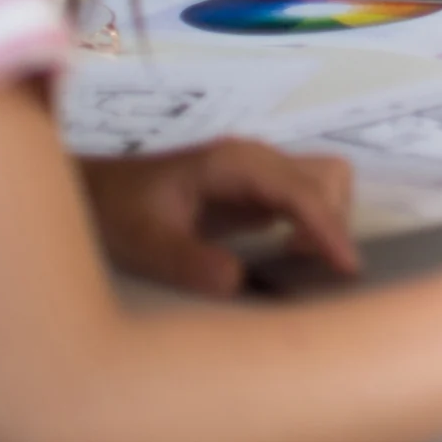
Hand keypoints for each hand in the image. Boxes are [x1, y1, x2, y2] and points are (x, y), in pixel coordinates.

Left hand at [80, 138, 356, 295]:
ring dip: (327, 219)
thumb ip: (186, 260)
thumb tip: (240, 282)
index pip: (301, 190)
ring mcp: (262, 170)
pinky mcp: (260, 186)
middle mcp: (258, 158)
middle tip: (311, 269)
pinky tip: (290, 251)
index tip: (346, 267)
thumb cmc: (118, 210)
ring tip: (299, 259)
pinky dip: (315, 222)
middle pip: (327, 178)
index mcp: (235, 163)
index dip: (327, 228)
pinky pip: (307, 196)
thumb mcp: (141, 241)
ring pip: (325, 182)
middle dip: (330, 223)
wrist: (96, 190)